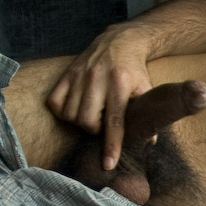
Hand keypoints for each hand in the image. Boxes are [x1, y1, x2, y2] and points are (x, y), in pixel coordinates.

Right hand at [46, 22, 154, 169]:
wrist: (120, 41)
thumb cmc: (134, 70)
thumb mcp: (146, 89)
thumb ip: (148, 115)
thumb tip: (150, 141)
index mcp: (120, 83)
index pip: (114, 121)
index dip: (111, 145)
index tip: (108, 164)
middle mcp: (97, 78)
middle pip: (87, 121)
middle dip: (94, 131)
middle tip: (102, 124)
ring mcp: (79, 74)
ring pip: (70, 114)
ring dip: (80, 122)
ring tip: (92, 115)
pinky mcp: (66, 73)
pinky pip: (55, 102)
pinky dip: (63, 112)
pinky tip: (76, 108)